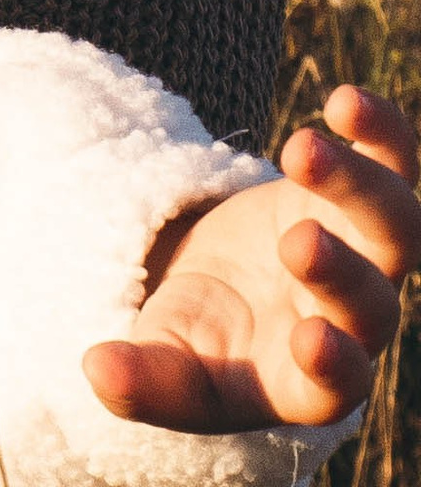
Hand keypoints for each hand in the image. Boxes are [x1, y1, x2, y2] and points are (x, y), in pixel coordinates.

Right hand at [85, 86, 420, 433]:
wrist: (216, 291)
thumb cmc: (189, 343)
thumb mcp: (158, 365)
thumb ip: (139, 380)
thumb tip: (95, 367)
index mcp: (306, 383)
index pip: (339, 382)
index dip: (332, 363)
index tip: (310, 339)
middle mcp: (351, 323)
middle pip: (372, 302)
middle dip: (341, 273)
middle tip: (299, 242)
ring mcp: (363, 257)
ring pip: (395, 225)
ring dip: (358, 187)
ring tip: (300, 148)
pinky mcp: (353, 200)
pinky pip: (392, 163)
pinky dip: (379, 134)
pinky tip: (344, 103)